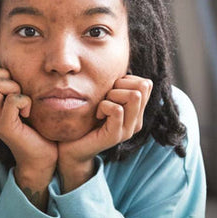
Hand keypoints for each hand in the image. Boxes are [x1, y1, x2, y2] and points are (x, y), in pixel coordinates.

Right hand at [0, 68, 57, 209]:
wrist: (40, 156)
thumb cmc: (33, 125)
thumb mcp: (17, 101)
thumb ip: (10, 85)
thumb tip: (14, 63)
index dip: (0, 73)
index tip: (13, 88)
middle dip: (8, 79)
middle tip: (19, 96)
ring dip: (15, 89)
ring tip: (23, 104)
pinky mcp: (4, 126)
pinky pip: (14, 99)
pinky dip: (26, 102)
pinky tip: (28, 114)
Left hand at [57, 74, 152, 191]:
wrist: (70, 148)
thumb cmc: (84, 120)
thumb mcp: (102, 99)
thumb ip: (115, 88)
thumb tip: (120, 68)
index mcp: (136, 111)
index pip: (146, 83)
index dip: (126, 80)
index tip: (110, 91)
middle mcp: (136, 121)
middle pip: (142, 86)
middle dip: (119, 85)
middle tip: (105, 98)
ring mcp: (128, 130)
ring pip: (133, 96)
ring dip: (112, 95)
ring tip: (101, 107)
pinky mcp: (116, 136)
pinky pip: (117, 110)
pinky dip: (104, 106)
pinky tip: (97, 115)